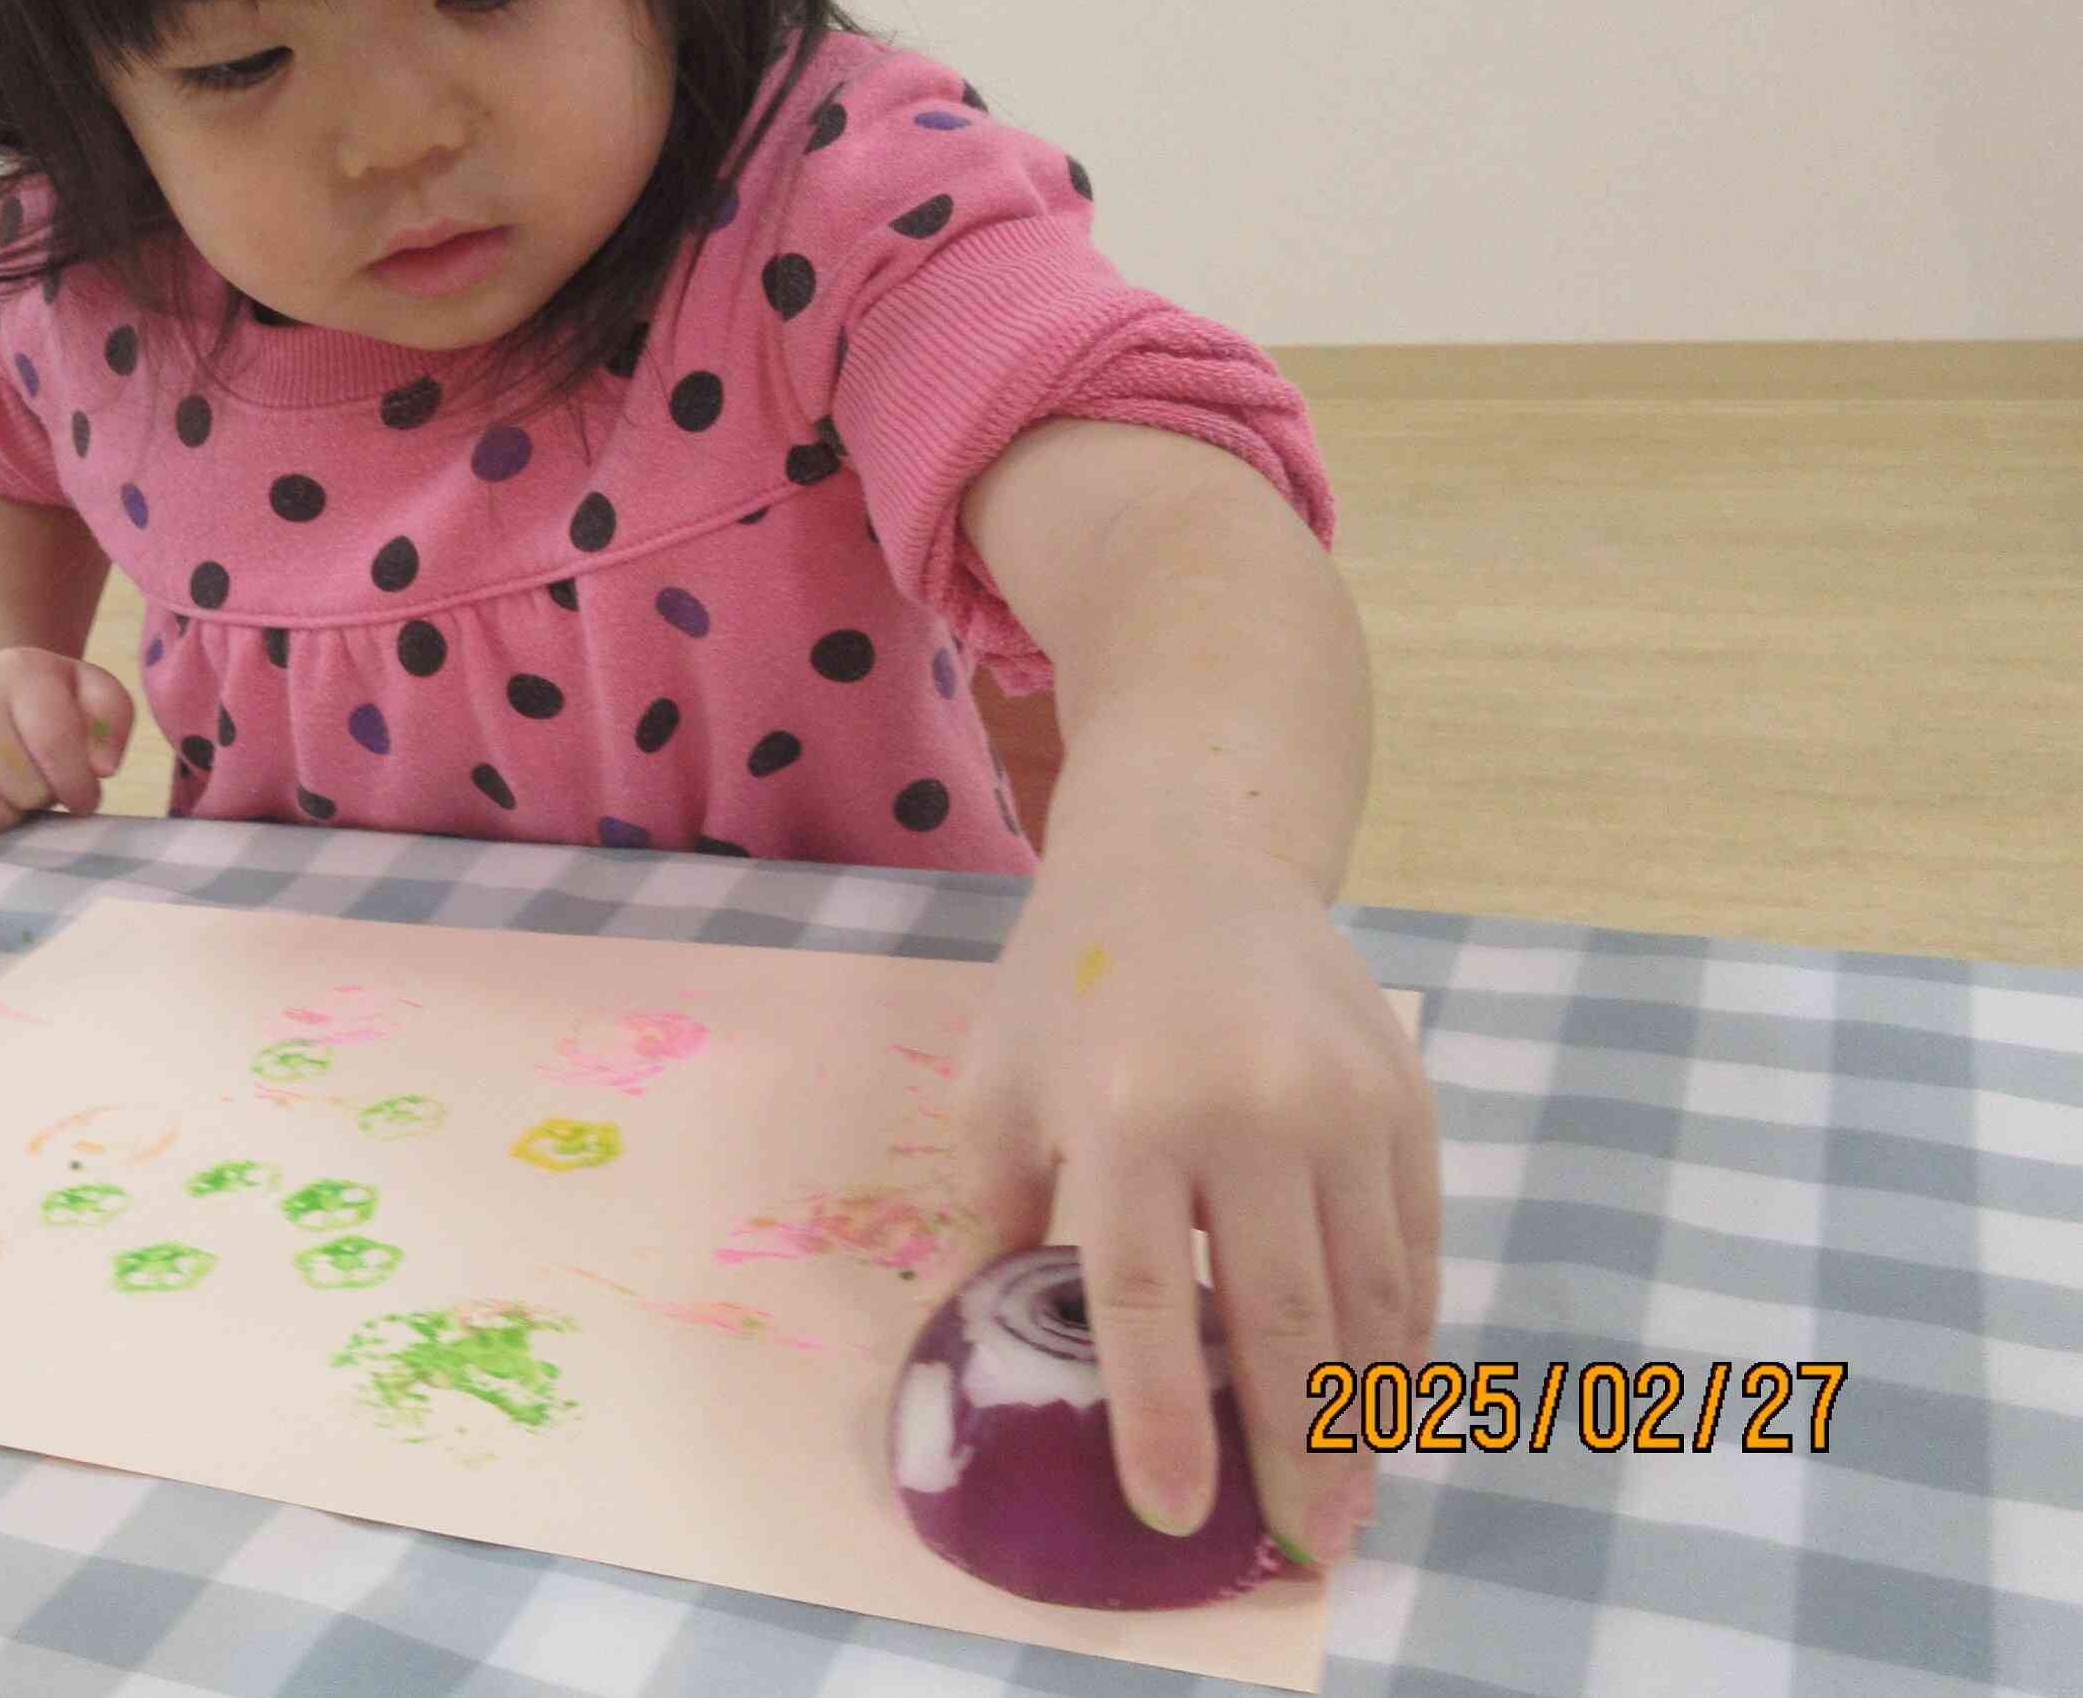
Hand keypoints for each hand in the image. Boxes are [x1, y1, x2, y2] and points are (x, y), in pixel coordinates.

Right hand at [0, 647, 135, 833]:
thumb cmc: (46, 709)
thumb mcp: (91, 696)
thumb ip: (112, 721)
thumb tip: (102, 767)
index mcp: (19, 671)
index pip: (55, 743)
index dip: (77, 784)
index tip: (84, 798)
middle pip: (21, 788)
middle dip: (39, 796)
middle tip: (33, 781)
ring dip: (6, 815)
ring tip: (5, 789)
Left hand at [951, 853, 1438, 1570]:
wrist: (1193, 853)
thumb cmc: (1072, 981)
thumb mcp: (999, 1086)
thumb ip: (1000, 1218)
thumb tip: (987, 1345)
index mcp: (1127, 1117)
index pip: (1149, 1302)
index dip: (1165, 1420)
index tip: (1174, 1516)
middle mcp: (1247, 1113)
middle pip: (1281, 1319)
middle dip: (1296, 1451)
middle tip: (1302, 1549)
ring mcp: (1342, 1105)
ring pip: (1366, 1294)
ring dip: (1366, 1414)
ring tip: (1353, 1500)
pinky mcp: (1405, 1097)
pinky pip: (1415, 1243)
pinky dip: (1406, 1332)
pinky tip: (1389, 1395)